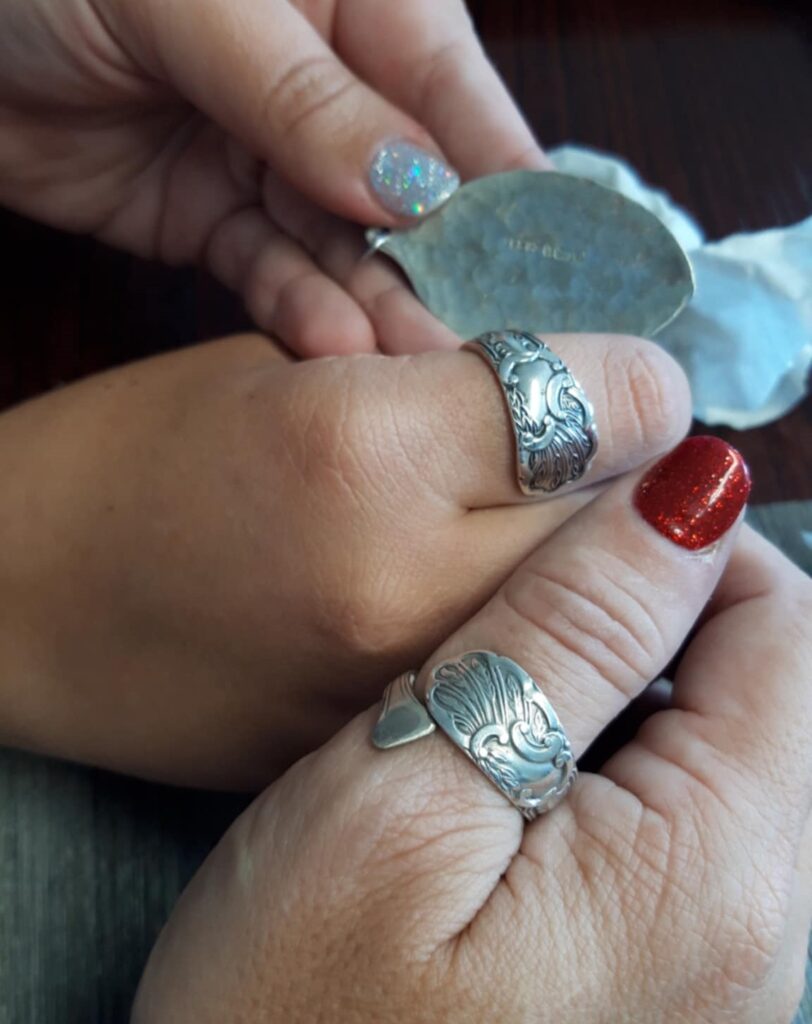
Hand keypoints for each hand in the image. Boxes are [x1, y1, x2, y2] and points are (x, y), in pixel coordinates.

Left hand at [0, 0, 544, 356]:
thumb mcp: (195, 0)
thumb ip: (309, 97)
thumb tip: (416, 185)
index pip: (458, 99)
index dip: (506, 188)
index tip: (550, 272)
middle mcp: (332, 85)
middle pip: (414, 194)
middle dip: (444, 271)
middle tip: (481, 352)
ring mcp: (272, 158)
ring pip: (347, 248)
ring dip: (377, 307)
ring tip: (411, 370)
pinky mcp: (216, 219)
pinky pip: (272, 272)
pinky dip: (300, 311)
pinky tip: (332, 344)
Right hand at [0, 331, 687, 788]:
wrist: (19, 615)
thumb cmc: (125, 463)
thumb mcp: (288, 370)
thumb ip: (447, 378)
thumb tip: (576, 394)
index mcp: (366, 450)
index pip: (602, 404)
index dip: (628, 383)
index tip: (623, 384)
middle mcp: (403, 586)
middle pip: (621, 522)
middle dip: (623, 477)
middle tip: (591, 452)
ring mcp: (401, 695)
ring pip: (590, 616)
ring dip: (585, 562)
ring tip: (527, 523)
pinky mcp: (388, 756)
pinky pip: (526, 687)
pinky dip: (529, 636)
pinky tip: (474, 602)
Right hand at [130, 445, 811, 1023]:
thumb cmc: (290, 1016)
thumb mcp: (407, 792)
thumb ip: (569, 637)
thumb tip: (696, 496)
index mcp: (717, 874)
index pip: (788, 629)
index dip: (683, 546)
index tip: (566, 536)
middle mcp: (763, 938)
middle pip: (768, 689)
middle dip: (647, 620)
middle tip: (498, 629)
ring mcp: (725, 971)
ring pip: (722, 747)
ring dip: (620, 689)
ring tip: (490, 707)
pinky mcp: (672, 981)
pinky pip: (683, 822)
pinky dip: (609, 764)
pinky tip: (508, 785)